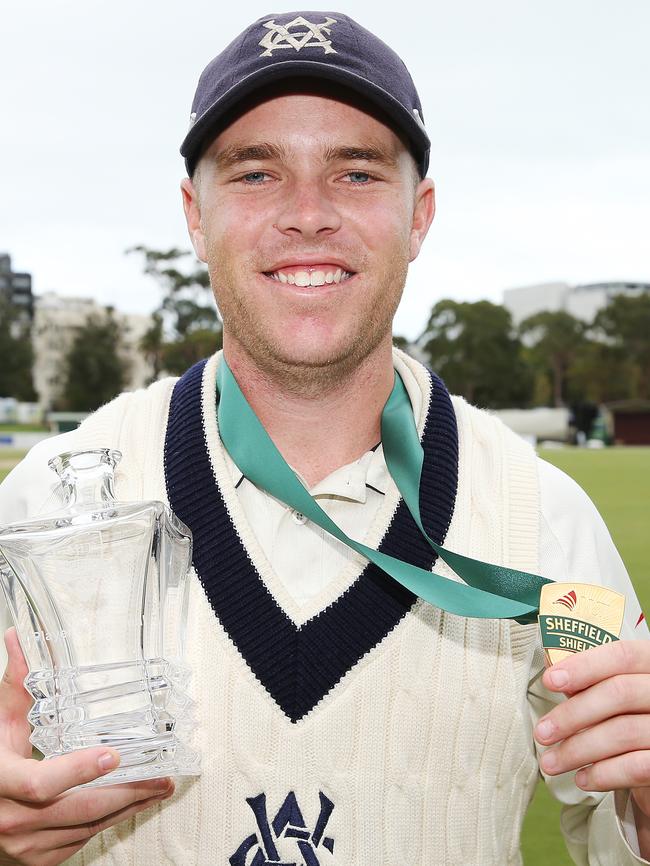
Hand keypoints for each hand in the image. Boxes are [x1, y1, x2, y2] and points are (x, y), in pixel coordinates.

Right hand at [0, 628, 173, 865]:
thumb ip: (16, 685)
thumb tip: (19, 637)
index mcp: (0, 781)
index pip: (41, 783)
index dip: (78, 771)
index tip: (113, 756)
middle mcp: (11, 819)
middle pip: (77, 810)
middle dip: (126, 794)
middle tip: (161, 779)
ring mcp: (23, 845)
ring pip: (84, 829)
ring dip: (124, 810)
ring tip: (155, 790)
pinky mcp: (35, 859)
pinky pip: (79, 842)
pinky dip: (107, 823)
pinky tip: (128, 805)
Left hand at [533, 640, 649, 814]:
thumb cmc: (636, 719)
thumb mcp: (623, 695)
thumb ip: (596, 684)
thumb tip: (557, 679)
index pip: (622, 656)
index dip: (583, 666)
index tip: (550, 681)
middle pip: (619, 693)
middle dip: (573, 714)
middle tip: (542, 732)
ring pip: (623, 732)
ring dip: (578, 749)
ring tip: (552, 762)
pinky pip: (636, 767)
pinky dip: (604, 773)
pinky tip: (582, 778)